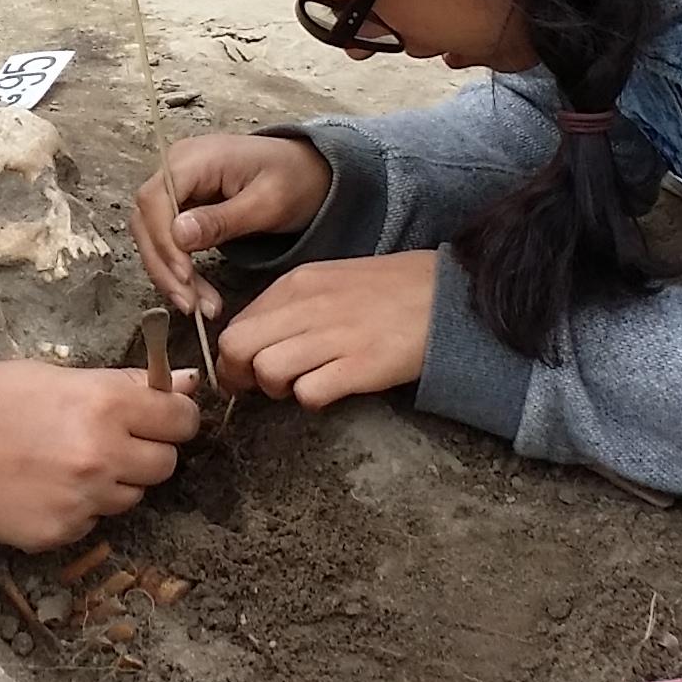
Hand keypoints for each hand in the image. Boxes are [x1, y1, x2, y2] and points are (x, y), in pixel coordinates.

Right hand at [0, 360, 202, 550]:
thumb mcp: (52, 374)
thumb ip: (122, 384)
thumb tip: (183, 382)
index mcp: (104, 405)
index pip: (181, 420)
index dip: (173, 416)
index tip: (159, 416)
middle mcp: (102, 456)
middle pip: (165, 465)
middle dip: (145, 452)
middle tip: (107, 439)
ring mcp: (82, 501)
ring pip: (130, 497)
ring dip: (111, 481)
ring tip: (61, 461)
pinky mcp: (59, 533)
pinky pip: (92, 522)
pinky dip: (77, 507)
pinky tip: (39, 486)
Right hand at [128, 133, 333, 315]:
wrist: (310, 171)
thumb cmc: (294, 179)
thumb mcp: (267, 203)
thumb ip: (222, 220)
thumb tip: (178, 235)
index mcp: (196, 157)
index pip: (155, 200)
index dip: (163, 240)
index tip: (184, 275)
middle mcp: (176, 168)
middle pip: (146, 221)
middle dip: (164, 267)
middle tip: (190, 304)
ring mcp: (177, 187)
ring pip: (152, 236)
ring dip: (168, 275)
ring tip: (197, 307)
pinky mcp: (182, 206)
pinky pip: (167, 240)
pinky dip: (177, 270)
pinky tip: (195, 294)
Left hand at [217, 252, 438, 408]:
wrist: (448, 294)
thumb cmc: (390, 291)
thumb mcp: (330, 281)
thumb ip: (291, 307)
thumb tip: (255, 339)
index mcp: (297, 284)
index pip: (235, 324)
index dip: (233, 356)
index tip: (242, 371)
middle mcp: (309, 306)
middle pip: (237, 347)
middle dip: (239, 376)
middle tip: (259, 388)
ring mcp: (335, 336)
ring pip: (267, 370)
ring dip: (276, 389)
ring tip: (300, 386)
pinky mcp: (362, 365)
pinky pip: (309, 393)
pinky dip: (311, 400)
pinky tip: (329, 391)